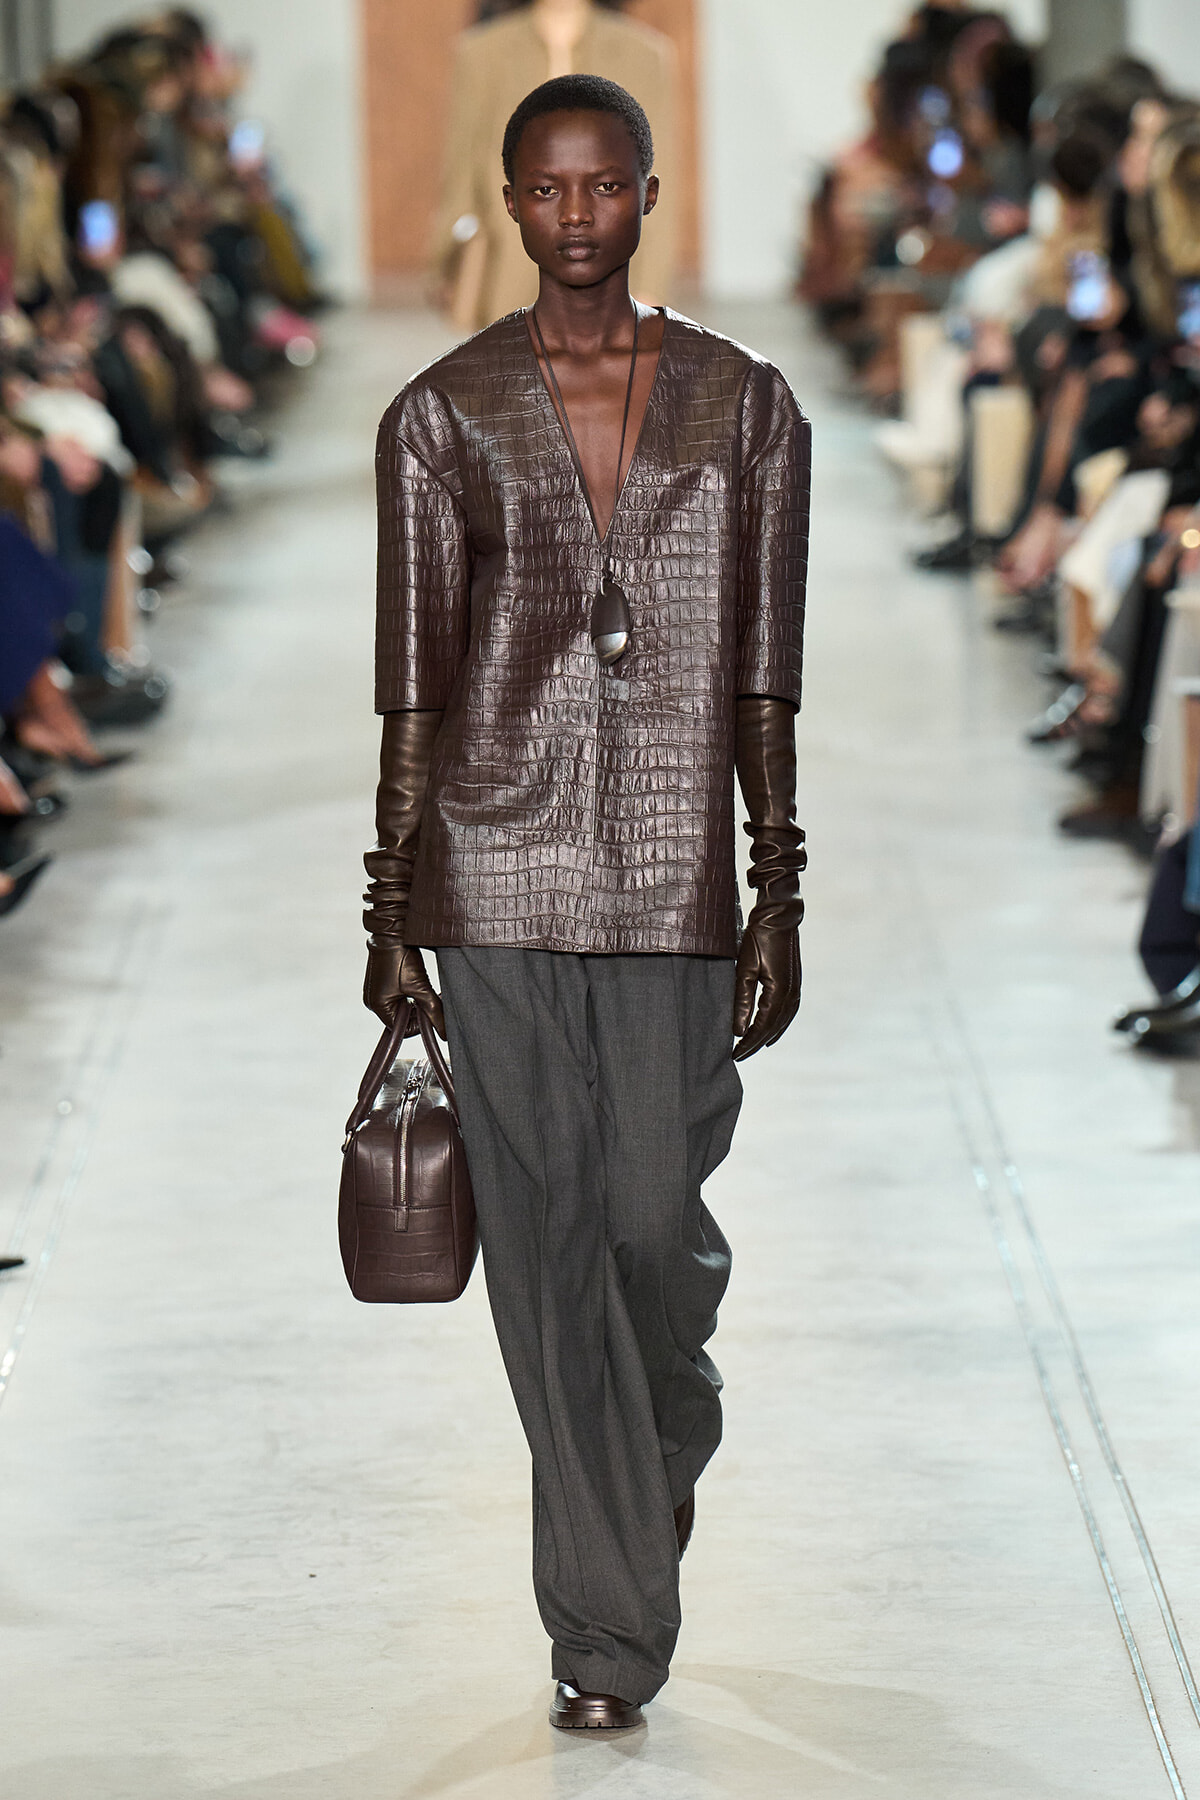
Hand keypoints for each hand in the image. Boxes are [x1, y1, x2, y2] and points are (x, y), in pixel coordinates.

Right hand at [364, 942, 445, 1037]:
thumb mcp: (420, 986)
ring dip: (417, 1002)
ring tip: (425, 988)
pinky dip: (410, 994)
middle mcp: (373, 1002)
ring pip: (402, 1008)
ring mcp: (376, 992)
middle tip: (433, 998)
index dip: (420, 1024)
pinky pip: (398, 997)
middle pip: (402, 1019)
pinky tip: (418, 983)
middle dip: (419, 1012)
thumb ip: (434, 1011)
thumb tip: (445, 1032)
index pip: (402, 1029)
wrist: (392, 932)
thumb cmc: (402, 957)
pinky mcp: (381, 984)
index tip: (433, 1012)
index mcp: (378, 1006)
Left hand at [732, 917, 800, 1061]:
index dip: (748, 1043)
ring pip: (782, 1022)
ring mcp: (795, 989)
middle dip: (755, 1043)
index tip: (734, 1055)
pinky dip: (777, 1025)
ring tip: (753, 1047)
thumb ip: (742, 1001)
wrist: (779, 917)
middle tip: (739, 1055)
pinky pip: (787, 1012)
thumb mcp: (745, 969)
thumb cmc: (759, 939)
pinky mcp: (794, 983)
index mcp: (779, 993)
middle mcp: (791, 994)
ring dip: (767, 1036)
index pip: (761, 1027)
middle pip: (772, 1029)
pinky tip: (771, 1029)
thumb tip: (739, 1031)